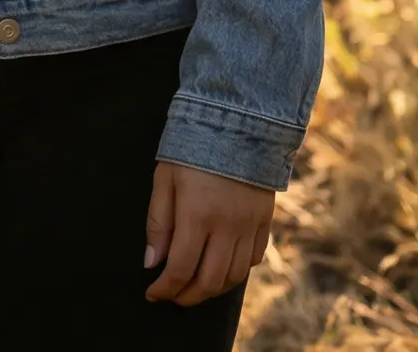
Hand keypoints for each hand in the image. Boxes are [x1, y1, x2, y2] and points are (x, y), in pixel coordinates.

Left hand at [143, 160, 272, 305]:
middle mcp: (227, 227)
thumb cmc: (191, 148)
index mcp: (197, 214)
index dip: (166, 288)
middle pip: (209, 281)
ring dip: (212, 288)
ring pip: (233, 276)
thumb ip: (158, 222)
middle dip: (188, 296)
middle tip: (172, 295)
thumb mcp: (164, 178)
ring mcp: (250, 226)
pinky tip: (221, 266)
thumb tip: (152, 263)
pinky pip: (253, 260)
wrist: (236, 122)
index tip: (152, 293)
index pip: (181, 268)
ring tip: (194, 285)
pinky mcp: (265, 222)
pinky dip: (236, 272)